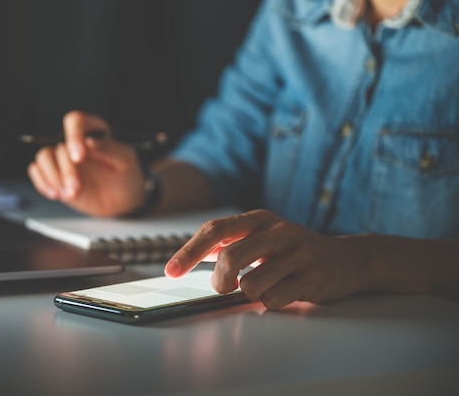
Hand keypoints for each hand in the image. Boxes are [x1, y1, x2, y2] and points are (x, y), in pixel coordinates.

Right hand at [27, 110, 147, 216]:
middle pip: (59, 147)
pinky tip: (56, 194)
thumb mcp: (126, 161)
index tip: (79, 157)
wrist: (122, 200)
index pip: (76, 121)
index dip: (74, 136)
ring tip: (68, 193)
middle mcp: (74, 141)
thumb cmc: (126, 175)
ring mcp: (62, 158)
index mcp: (93, 130)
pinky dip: (43, 183)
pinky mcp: (54, 174)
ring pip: (43, 157)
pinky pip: (36, 171)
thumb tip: (88, 142)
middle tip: (77, 187)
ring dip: (53, 177)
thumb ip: (109, 149)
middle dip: (67, 170)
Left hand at [164, 209, 367, 309]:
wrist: (349, 259)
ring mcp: (297, 253)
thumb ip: (231, 242)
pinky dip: (271, 303)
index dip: (189, 252)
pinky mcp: (312, 277)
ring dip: (250, 294)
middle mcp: (278, 231)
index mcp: (259, 219)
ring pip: (251, 284)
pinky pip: (274, 300)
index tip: (171, 272)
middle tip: (222, 288)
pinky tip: (284, 293)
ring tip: (266, 287)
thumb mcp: (263, 236)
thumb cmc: (294, 250)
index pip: (215, 230)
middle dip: (219, 280)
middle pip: (230, 257)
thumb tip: (193, 255)